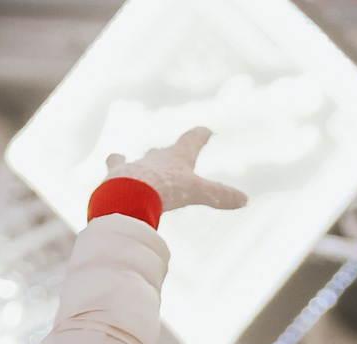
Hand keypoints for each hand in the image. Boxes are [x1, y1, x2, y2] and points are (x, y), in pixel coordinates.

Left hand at [104, 126, 246, 213]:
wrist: (130, 192)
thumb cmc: (167, 188)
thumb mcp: (198, 193)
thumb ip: (220, 196)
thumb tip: (245, 200)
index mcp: (177, 156)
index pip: (192, 139)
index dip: (201, 135)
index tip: (206, 131)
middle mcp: (155, 157)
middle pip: (164, 152)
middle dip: (168, 153)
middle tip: (168, 153)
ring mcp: (134, 166)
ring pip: (138, 160)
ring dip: (139, 163)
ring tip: (133, 163)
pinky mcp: (115, 177)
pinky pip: (115, 170)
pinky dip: (116, 173)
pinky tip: (111, 178)